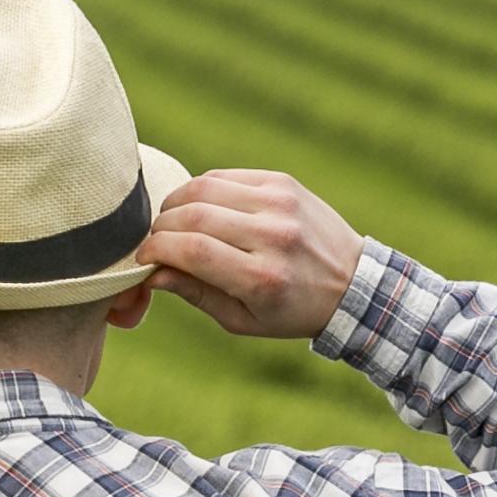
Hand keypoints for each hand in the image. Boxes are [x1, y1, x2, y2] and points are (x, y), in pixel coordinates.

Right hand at [139, 169, 359, 341]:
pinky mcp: (282, 182)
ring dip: (176, 204)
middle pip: (193, 215)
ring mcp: (279, 203)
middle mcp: (272, 235)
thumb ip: (196, 294)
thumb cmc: (290, 310)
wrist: (353, 283)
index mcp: (261, 278)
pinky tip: (201, 209)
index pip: (192, 251)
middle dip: (161, 228)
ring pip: (204, 187)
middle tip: (155, 242)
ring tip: (173, 223)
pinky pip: (225, 176)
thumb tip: (152, 272)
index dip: (156, 250)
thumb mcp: (242, 320)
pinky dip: (202, 190)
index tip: (143, 258)